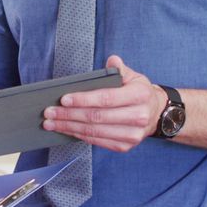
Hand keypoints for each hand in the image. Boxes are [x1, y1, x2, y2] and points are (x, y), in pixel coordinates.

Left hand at [41, 56, 166, 152]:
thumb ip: (121, 68)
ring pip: (94, 132)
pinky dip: (79, 136)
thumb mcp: (134, 76)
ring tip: (52, 123)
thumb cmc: (139, 92)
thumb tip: (112, 60)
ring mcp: (132, 135)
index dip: (83, 99)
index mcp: (139, 96)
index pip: (106, 98)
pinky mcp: (125, 146)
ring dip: (69, 128)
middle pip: (96, 117)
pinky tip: (66, 130)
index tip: (63, 99)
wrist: (156, 114)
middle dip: (69, 115)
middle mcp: (138, 117)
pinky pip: (97, 141)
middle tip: (49, 112)